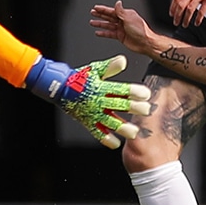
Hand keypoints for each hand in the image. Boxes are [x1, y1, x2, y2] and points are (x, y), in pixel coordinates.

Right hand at [25, 54, 151, 148]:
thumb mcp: (94, 70)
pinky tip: (116, 143)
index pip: (119, 90)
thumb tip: (123, 61)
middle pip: (118, 105)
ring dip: (122, 127)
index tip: (145, 94)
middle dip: (133, 108)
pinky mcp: (88, 122)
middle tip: (146, 110)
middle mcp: (98, 101)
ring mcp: (93, 113)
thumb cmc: (80, 79)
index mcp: (101, 88)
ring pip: (109, 122)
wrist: (59, 88)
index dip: (132, 92)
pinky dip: (106, 139)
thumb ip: (109, 67)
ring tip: (134, 132)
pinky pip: (97, 132)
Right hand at [91, 0, 157, 55]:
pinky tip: (98, 32)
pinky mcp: (120, 36)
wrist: (145, 43)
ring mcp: (121, 29)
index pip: (112, 11)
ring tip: (92, 22)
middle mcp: (123, 21)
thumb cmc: (141, 31)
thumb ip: (121, 11)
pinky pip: (110, 33)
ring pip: (108, 25)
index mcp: (126, 14)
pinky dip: (104, 33)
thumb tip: (118, 3)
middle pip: (109, 17)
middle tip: (92, 12)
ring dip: (100, 23)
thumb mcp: (129, 18)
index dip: (103, 9)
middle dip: (100, 15)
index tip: (96, 7)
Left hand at [170, 0, 205, 26]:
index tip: (172, 14)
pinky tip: (196, 22)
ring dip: (186, 19)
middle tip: (176, 22)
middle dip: (177, 15)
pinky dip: (198, 19)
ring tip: (185, 24)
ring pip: (189, 9)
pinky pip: (201, 11)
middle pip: (181, 5)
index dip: (172, 7)